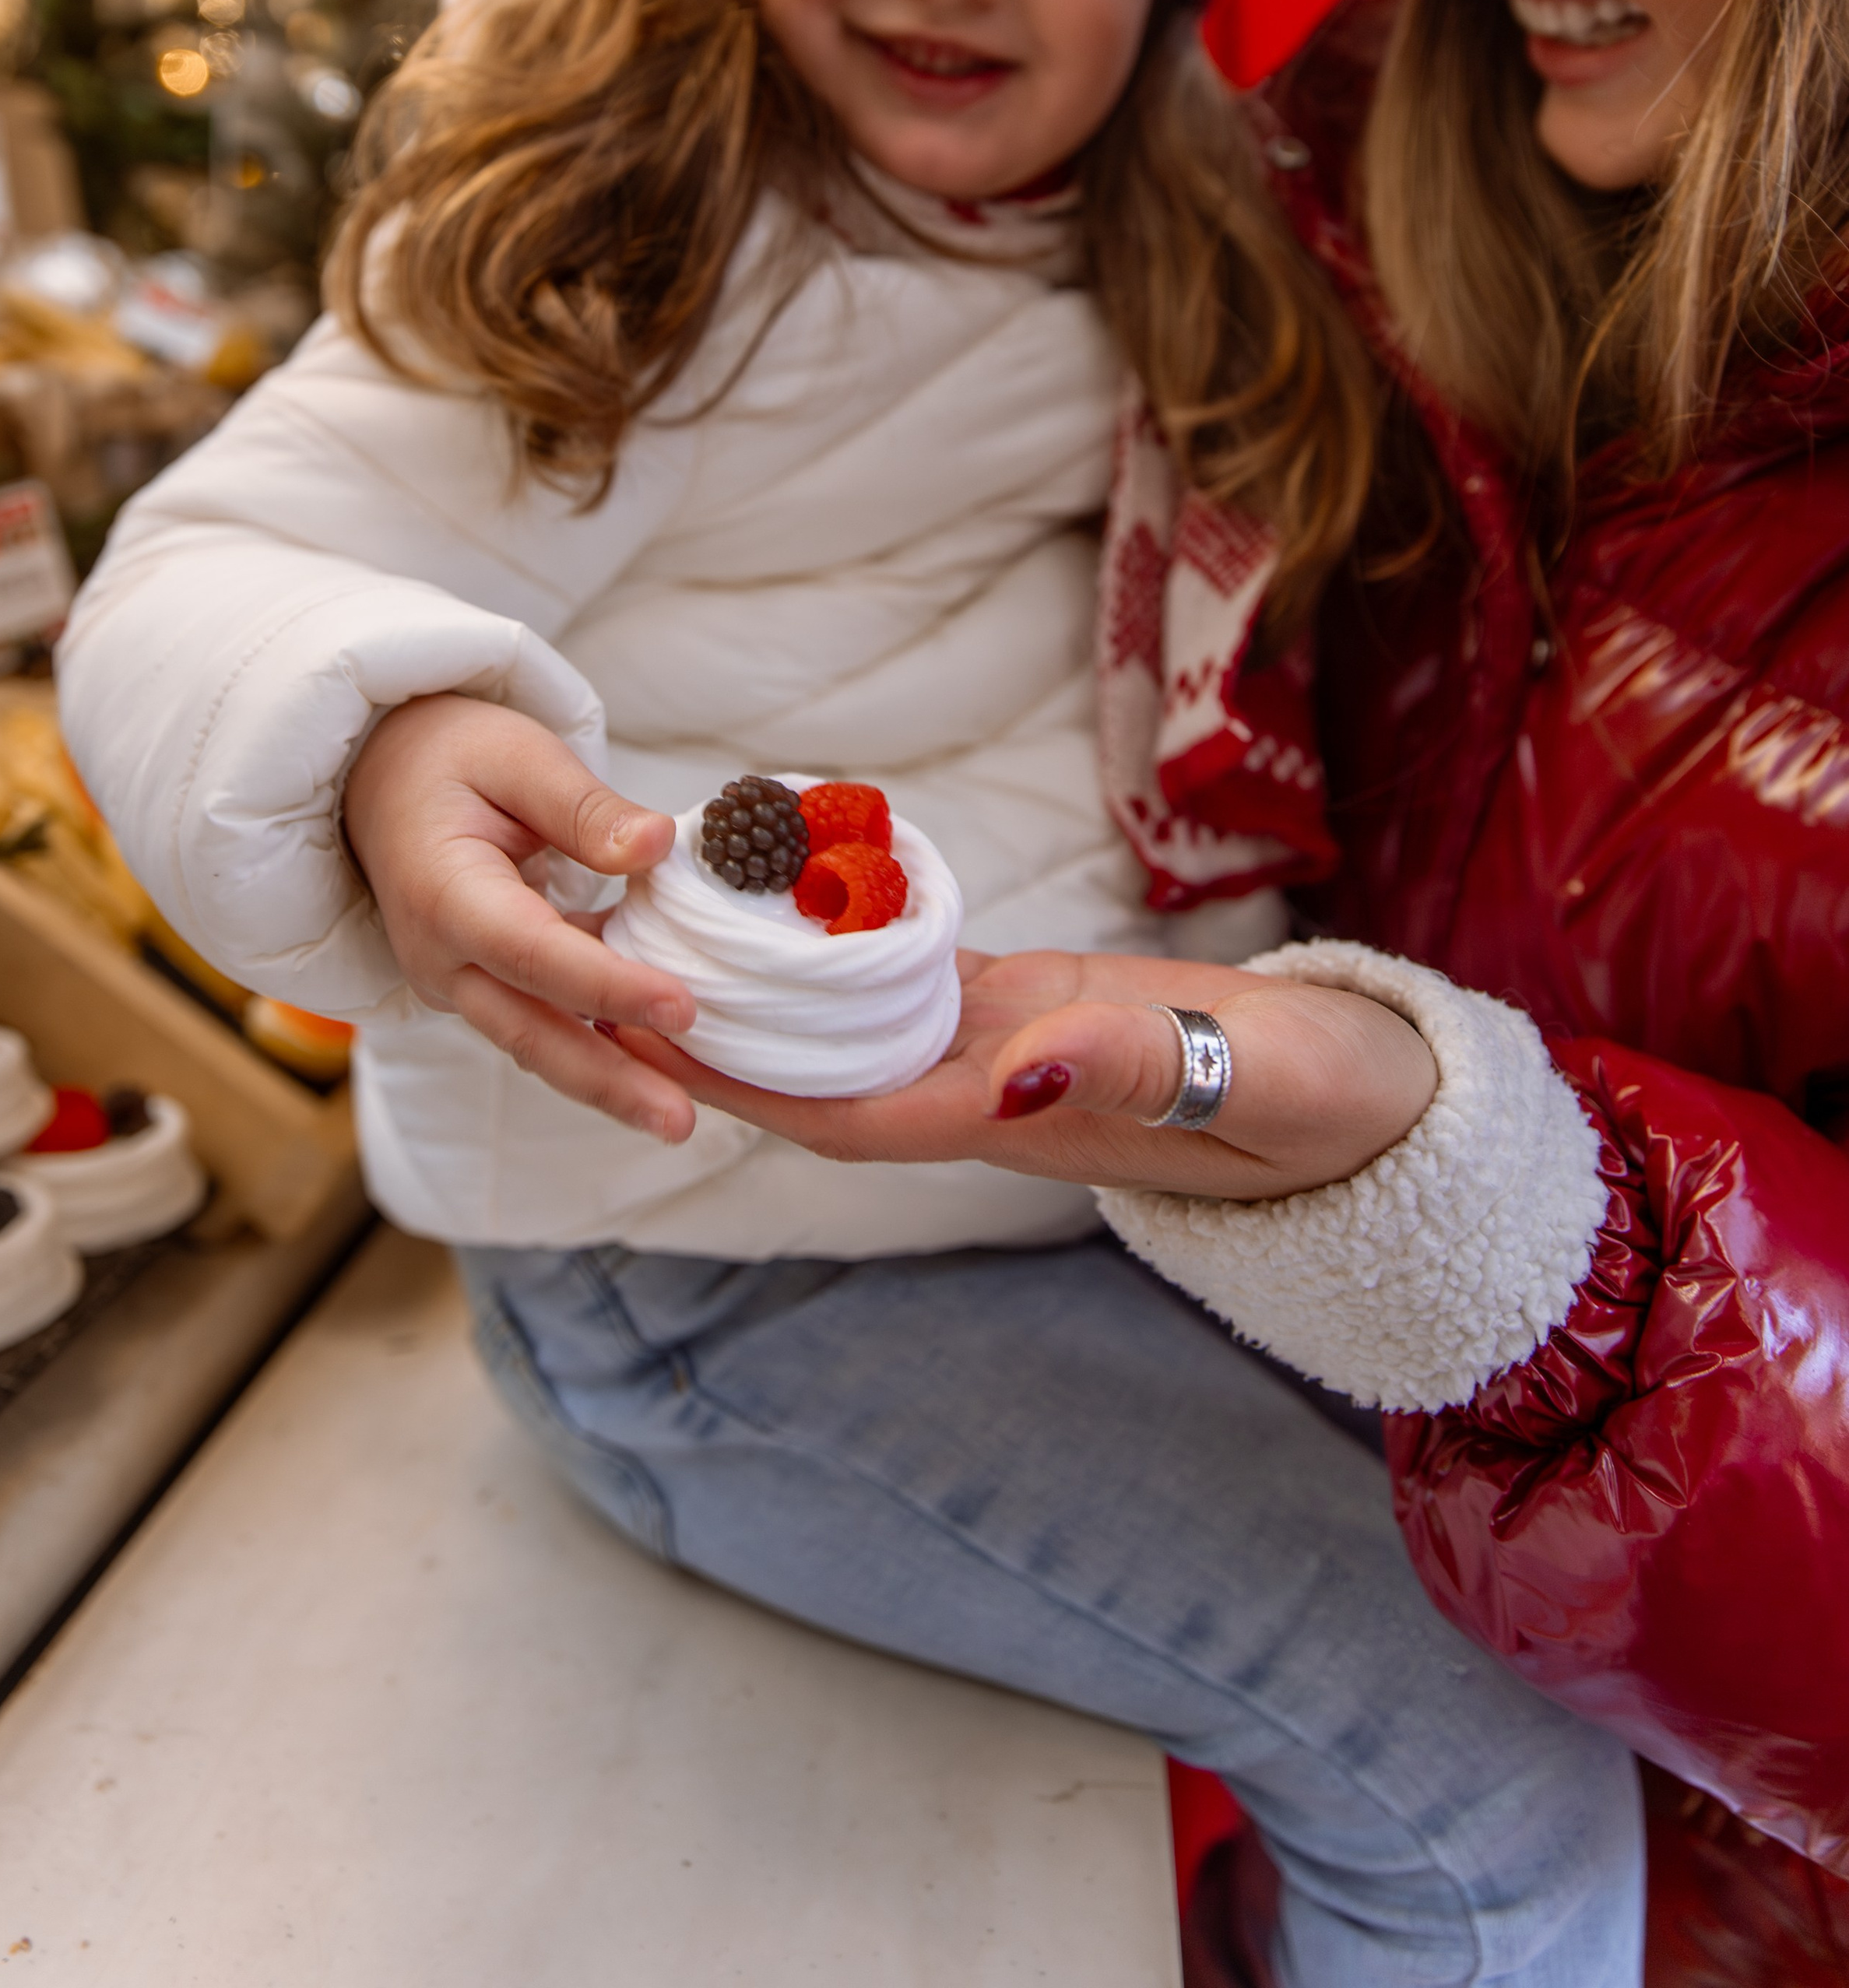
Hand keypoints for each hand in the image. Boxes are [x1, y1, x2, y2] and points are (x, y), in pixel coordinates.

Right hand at [343, 694, 697, 1140]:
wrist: (376, 779)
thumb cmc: (449, 756)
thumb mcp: (516, 753)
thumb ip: (584, 806)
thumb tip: (657, 847)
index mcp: (444, 894)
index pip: (532, 952)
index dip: (606, 986)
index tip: (681, 1006)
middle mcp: (441, 956)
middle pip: (529, 1030)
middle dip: (607, 1081)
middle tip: (680, 1123)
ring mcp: (458, 980)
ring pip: (537, 1041)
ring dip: (607, 1082)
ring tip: (678, 1118)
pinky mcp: (484, 986)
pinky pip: (543, 1022)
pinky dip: (600, 1046)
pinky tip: (664, 1065)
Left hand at [619, 950, 1435, 1197]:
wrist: (1380, 1098)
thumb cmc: (1331, 1102)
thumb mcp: (1256, 1077)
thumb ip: (1144, 1068)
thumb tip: (1016, 1072)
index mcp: (1031, 1124)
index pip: (860, 1117)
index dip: (755, 1090)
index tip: (661, 1046)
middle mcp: (996, 1093)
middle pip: (829, 1074)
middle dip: (728, 1039)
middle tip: (625, 965)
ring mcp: (1012, 1049)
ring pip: (861, 1021)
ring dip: (775, 983)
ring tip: (680, 909)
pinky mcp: (1036, 1000)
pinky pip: (921, 972)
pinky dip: (858, 933)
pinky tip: (803, 880)